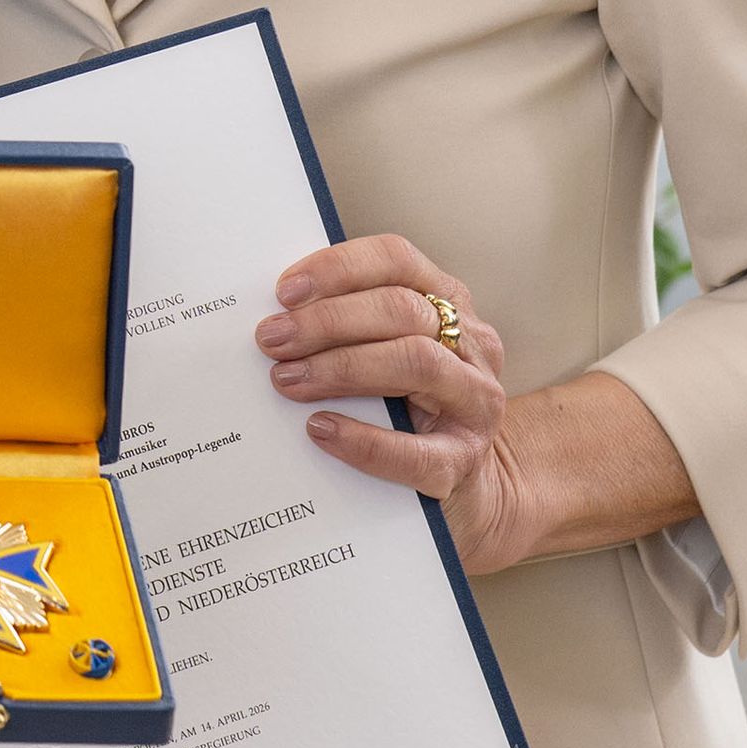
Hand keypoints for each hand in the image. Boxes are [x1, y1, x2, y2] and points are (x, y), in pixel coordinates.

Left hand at [258, 235, 518, 556]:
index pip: (397, 261)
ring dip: (342, 367)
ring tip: (287, 379)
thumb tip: (273, 318)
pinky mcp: (463, 461)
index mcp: (448, 303)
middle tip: (271, 339)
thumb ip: (349, 326)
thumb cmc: (408, 405)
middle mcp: (471, 345)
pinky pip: (415, 449)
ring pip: (417, 363)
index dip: (340, 268)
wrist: (466, 486)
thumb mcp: (387, 352)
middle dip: (328, 321)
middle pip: (402, 310)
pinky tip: (320, 430)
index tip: (285, 291)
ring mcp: (475, 402)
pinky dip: (362, 439)